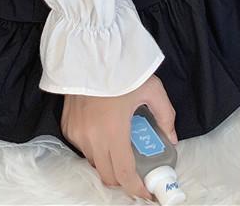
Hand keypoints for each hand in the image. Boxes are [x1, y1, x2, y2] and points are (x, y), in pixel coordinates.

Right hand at [61, 74, 176, 198]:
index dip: (137, 189)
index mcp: (114, 131)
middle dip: (124, 179)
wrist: (90, 49)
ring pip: (95, 162)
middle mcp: (92, 137)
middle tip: (136, 171)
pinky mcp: (68, 126)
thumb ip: (165, 115)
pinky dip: (94, 148)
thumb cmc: (122, 68)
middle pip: (108, 175)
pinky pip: (83, 148)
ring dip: (108, 162)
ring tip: (120, 145)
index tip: (147, 192)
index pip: (124, 174)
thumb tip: (171, 139)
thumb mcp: (152, 88)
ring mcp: (77, 133)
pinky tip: (103, 131)